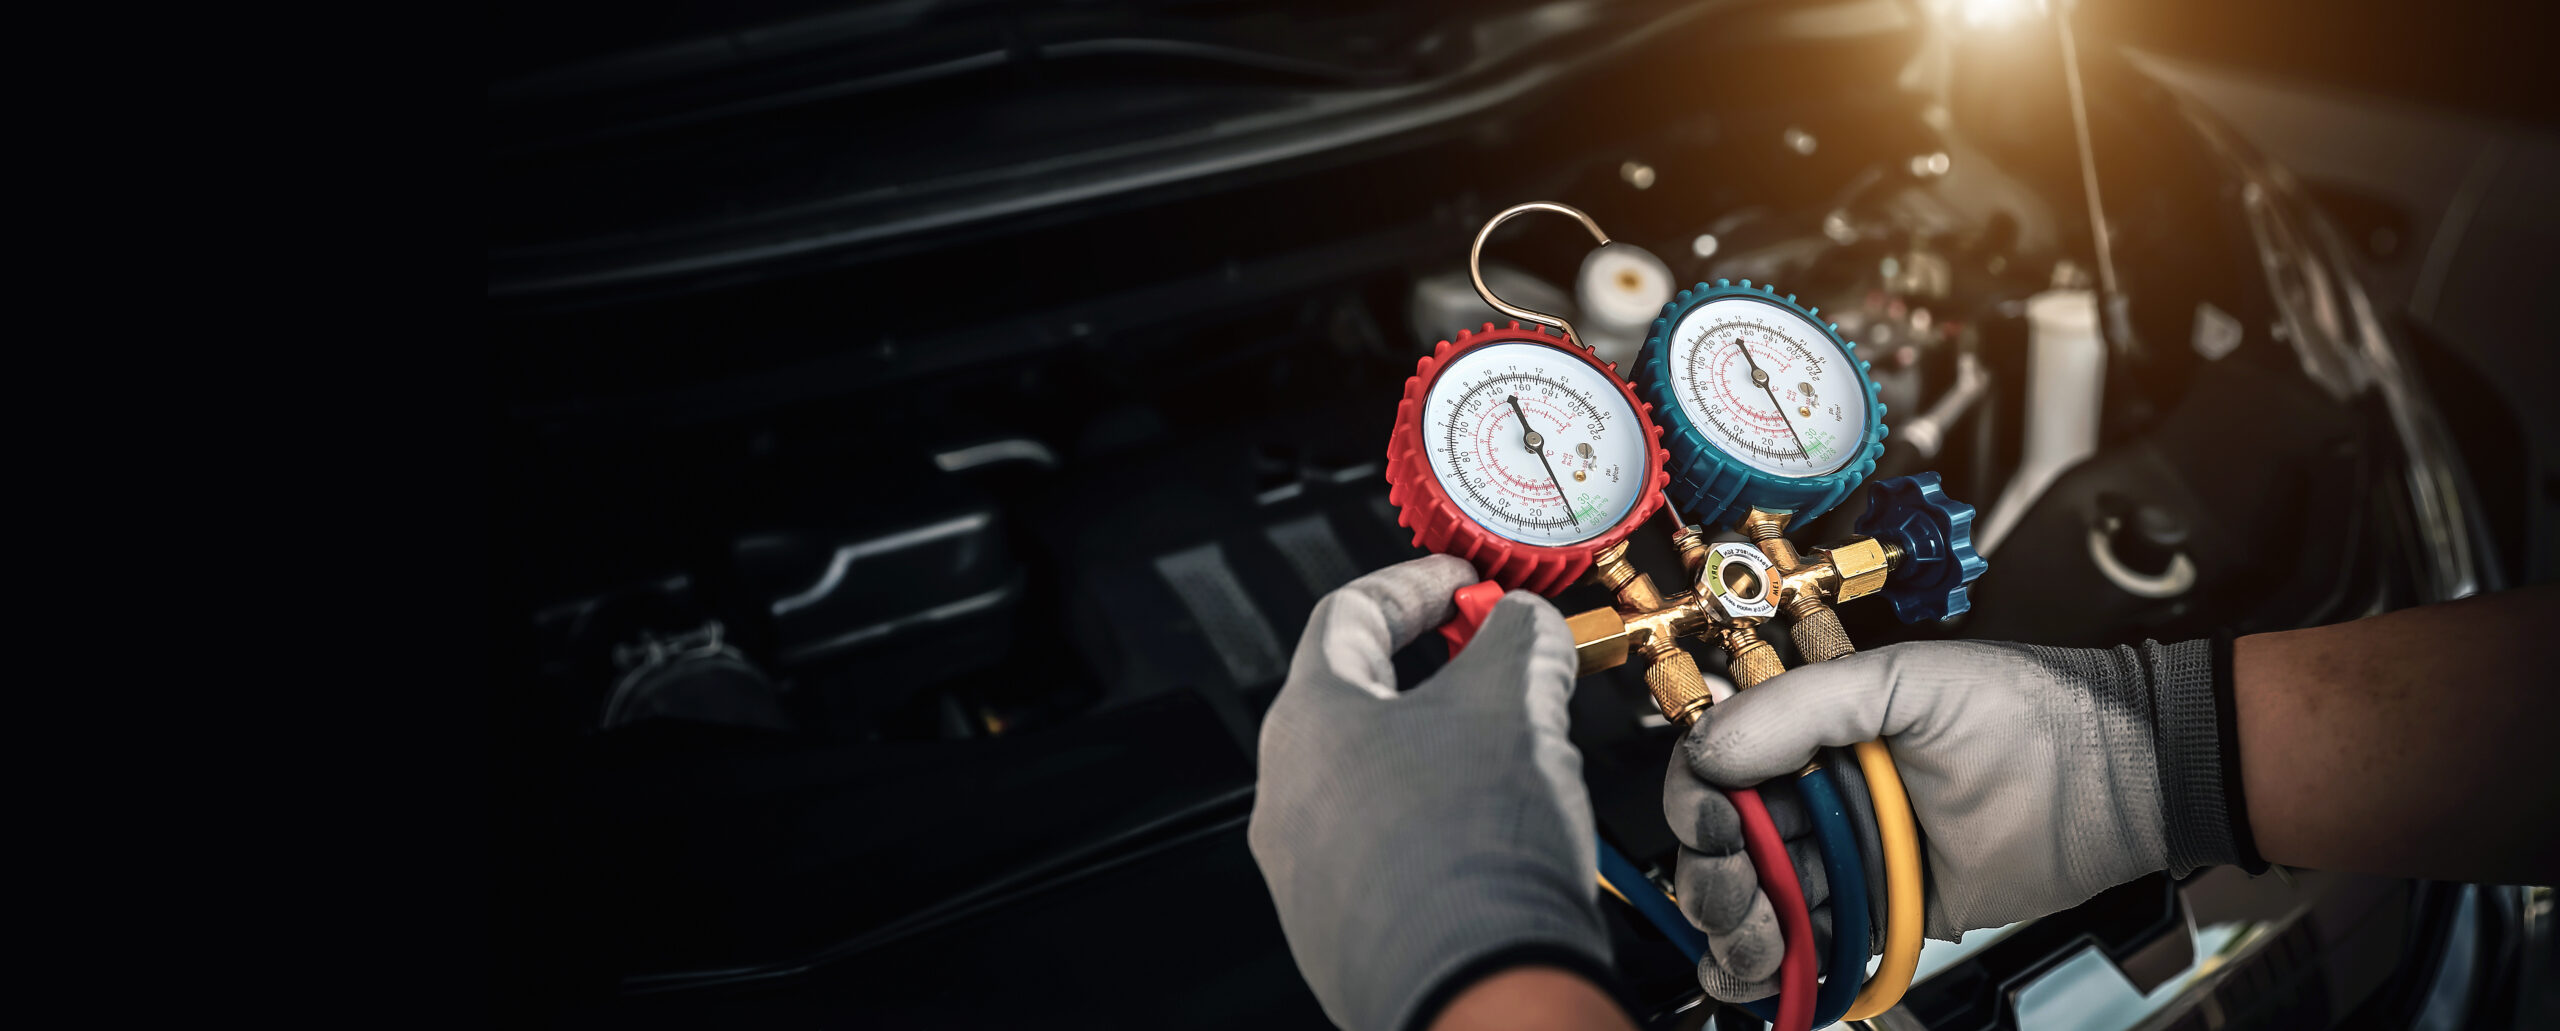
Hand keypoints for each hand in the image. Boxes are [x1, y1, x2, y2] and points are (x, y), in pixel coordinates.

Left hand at [1250, 555, 1609, 1030]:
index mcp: (1309, 719)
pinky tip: (1493, 836)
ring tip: (1511, 754)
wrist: (1477, 991)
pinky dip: (1436, 825)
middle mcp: (1287, 793)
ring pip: (1373, 781)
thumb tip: (1524, 623)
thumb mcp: (1516, 701)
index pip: (1349, 615)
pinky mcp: (1338, 929)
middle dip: (1436, 673)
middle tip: (1493, 662)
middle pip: (1358, 700)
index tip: (1462, 584)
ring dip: (1440, 752)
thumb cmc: (1473, 853)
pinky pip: (1384, 853)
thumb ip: (1519, 638)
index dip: (1418, 586)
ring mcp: (1305, 869)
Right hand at [1662, 638, 2246, 997]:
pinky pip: (1815, 942)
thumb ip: (1798, 710)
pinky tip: (1763, 980)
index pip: (1715, 768)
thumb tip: (1707, 750)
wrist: (2115, 781)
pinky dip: (1780, 970)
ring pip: (1760, 903)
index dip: (1698, 804)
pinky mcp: (1884, 909)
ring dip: (1740, 934)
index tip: (1714, 831)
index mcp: (1811, 730)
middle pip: (1726, 847)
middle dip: (1716, 880)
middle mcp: (1821, 793)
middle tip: (1738, 900)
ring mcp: (1851, 855)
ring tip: (1757, 948)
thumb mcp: (1902, 683)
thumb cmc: (2022, 712)